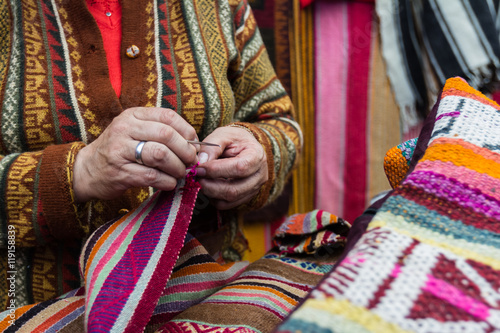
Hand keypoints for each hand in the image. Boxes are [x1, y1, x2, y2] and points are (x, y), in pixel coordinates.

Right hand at [73, 107, 198, 201]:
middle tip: (191, 161)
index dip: (187, 131)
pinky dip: (166, 181)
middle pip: (167, 135)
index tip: (194, 144)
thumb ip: (160, 131)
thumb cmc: (119, 150)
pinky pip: (151, 176)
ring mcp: (120, 150)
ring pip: (160, 155)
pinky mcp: (120, 172)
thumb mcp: (135, 131)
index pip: (168, 116)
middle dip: (185, 150)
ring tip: (181, 173)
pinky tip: (169, 183)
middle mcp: (125, 129)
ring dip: (177, 167)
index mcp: (133, 115)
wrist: (87, 170)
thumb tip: (193, 143)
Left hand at [195, 126, 267, 209]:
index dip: (216, 170)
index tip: (199, 168)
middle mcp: (259, 175)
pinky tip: (208, 186)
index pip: (239, 168)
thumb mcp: (223, 134)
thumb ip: (211, 146)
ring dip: (210, 192)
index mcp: (257, 156)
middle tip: (196, 177)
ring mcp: (254, 189)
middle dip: (210, 186)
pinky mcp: (246, 197)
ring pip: (230, 199)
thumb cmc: (233, 139)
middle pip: (234, 190)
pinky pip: (227, 205)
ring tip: (200, 181)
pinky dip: (214, 198)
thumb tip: (200, 162)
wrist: (244, 146)